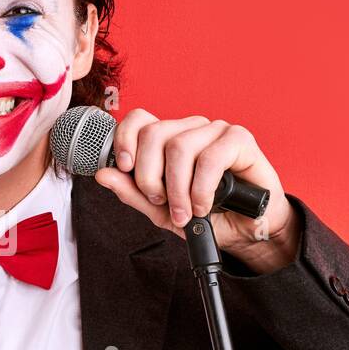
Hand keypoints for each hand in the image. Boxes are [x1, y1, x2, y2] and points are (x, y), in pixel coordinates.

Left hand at [94, 109, 301, 273]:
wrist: (245, 230)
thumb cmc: (207, 215)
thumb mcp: (161, 211)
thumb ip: (133, 192)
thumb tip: (103, 174)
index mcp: (170, 139)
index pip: (139, 119)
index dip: (126, 139)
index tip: (125, 168)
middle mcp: (190, 129)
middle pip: (154, 133)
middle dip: (149, 175)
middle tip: (160, 202)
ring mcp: (215, 131)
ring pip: (180, 146)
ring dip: (177, 188)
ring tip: (184, 212)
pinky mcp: (240, 139)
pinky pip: (210, 157)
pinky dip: (201, 188)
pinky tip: (204, 205)